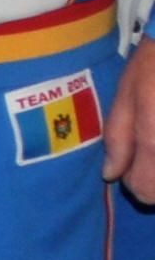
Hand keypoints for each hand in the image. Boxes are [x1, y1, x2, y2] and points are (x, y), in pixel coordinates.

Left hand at [108, 46, 154, 202]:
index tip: (130, 167)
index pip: (145, 191)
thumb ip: (118, 138)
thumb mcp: (127, 97)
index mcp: (154, 143)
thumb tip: (110, 175)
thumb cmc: (153, 68)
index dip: (134, 183)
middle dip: (153, 181)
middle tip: (147, 152)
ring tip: (150, 141)